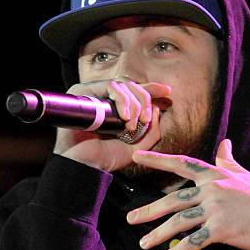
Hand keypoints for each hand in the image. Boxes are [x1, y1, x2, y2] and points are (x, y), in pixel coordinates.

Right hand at [53, 78, 171, 171]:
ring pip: (123, 84)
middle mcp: (104, 99)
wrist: (85, 164)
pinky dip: (122, 99)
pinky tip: (124, 117)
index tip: (167, 91)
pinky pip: (110, 86)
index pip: (135, 92)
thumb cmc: (105, 158)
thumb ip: (151, 131)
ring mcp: (93, 94)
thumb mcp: (137, 147)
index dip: (151, 89)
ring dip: (134, 104)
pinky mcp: (83, 92)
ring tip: (132, 125)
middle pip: (131, 85)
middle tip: (145, 120)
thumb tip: (158, 108)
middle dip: (144, 100)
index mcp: (115, 109)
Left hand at [126, 139, 249, 249]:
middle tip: (131, 218)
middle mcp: (213, 189)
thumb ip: (229, 161)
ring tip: (143, 243)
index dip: (157, 159)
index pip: (182, 163)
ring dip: (158, 234)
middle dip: (149, 210)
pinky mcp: (221, 229)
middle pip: (173, 199)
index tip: (136, 156)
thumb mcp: (246, 176)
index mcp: (216, 174)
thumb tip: (224, 143)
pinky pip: (192, 243)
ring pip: (179, 221)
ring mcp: (217, 209)